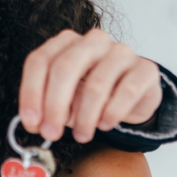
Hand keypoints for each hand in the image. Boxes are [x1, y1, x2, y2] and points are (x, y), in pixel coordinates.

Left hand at [19, 29, 161, 142]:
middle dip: (54, 106)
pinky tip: (105, 124)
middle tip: (51, 133)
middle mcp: (92, 41)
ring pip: (95, 84)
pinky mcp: (145, 69)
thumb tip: (37, 123)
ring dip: (84, 117)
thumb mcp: (66, 98)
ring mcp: (120, 52)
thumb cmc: (94, 93)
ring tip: (82, 134)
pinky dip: (112, 113)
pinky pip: (127, 92)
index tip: (31, 122)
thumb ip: (50, 106)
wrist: (134, 94)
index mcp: (66, 43)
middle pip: (64, 68)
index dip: (31, 93)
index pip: (40, 61)